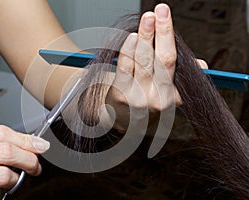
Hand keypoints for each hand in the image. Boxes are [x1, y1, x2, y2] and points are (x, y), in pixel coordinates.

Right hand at [0, 125, 49, 198]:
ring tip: (19, 177)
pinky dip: (4, 189)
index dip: (25, 139)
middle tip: (36, 164)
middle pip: (6, 151)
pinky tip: (4, 188)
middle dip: (29, 157)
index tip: (38, 144)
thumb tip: (17, 142)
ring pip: (2, 173)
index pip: (0, 132)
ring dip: (18, 175)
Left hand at [105, 4, 180, 132]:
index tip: (165, 14)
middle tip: (158, 11)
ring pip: (144, 61)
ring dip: (145, 37)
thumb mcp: (168, 93)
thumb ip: (182, 77)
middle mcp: (159, 98)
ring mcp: (140, 98)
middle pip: (163, 59)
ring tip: (146, 19)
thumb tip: (200, 65)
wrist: (124, 120)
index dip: (169, 36)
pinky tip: (132, 38)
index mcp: (174, 96)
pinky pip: (126, 69)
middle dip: (161, 32)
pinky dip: (129, 51)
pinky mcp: (122, 96)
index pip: (174, 61)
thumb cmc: (147, 99)